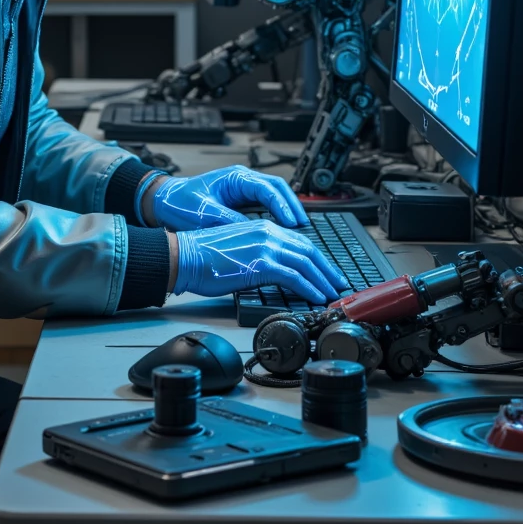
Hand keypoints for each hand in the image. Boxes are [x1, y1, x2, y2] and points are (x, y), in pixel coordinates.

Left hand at [144, 166, 307, 230]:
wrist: (164, 202)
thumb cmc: (179, 203)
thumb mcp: (205, 214)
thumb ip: (230, 221)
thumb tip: (253, 232)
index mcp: (236, 177)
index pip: (268, 188)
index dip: (282, 206)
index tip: (291, 222)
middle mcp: (243, 180)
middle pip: (278, 189)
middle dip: (292, 206)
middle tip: (302, 225)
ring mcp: (243, 190)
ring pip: (274, 196)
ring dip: (287, 211)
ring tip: (298, 229)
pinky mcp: (241, 201)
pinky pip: (265, 205)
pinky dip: (276, 216)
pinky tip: (281, 231)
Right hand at [172, 219, 348, 302]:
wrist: (185, 256)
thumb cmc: (203, 256)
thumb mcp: (237, 247)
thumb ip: (258, 254)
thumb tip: (271, 271)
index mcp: (262, 226)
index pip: (298, 241)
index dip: (316, 258)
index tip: (325, 271)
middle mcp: (268, 232)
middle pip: (308, 250)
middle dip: (327, 269)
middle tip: (337, 283)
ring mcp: (266, 247)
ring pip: (306, 263)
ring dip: (323, 280)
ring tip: (332, 294)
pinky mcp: (262, 263)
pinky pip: (294, 277)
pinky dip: (310, 287)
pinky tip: (317, 296)